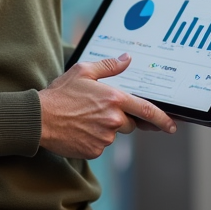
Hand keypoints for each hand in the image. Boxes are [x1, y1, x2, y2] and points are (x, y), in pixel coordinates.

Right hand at [38, 54, 176, 158]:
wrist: (39, 119)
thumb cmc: (60, 93)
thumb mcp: (84, 72)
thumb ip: (109, 66)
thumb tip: (127, 58)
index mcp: (114, 99)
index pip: (147, 110)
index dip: (163, 119)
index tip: (171, 126)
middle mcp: (113, 120)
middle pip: (129, 124)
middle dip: (120, 119)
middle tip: (97, 111)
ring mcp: (105, 137)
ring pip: (114, 134)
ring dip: (105, 128)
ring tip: (83, 119)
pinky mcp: (95, 150)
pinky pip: (101, 146)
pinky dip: (93, 139)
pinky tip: (79, 130)